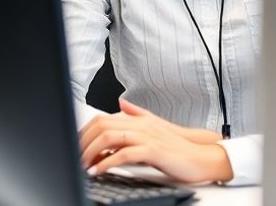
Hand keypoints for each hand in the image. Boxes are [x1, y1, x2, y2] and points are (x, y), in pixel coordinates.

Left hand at [80, 100, 233, 183]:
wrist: (200, 156)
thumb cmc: (177, 146)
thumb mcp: (154, 126)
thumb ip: (137, 115)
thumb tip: (122, 104)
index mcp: (136, 119)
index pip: (101, 119)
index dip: (84, 131)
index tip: (75, 144)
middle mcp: (139, 124)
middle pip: (101, 126)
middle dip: (83, 141)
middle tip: (74, 156)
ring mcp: (146, 136)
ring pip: (110, 137)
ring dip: (92, 152)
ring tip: (83, 164)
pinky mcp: (153, 150)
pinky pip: (124, 154)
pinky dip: (107, 163)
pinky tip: (99, 170)